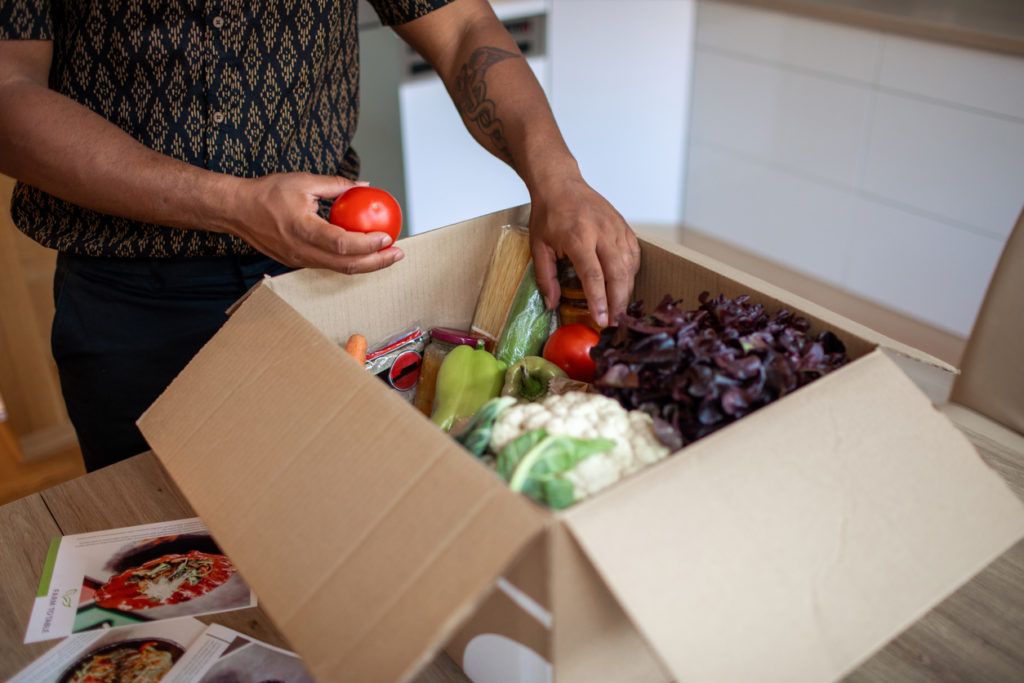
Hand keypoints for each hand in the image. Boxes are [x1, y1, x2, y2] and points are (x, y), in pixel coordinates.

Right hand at [225, 172, 402, 272]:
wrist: (237, 210)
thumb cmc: (267, 193)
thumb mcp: (304, 181)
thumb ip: (336, 185)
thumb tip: (363, 185)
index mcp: (303, 229)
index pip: (342, 244)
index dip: (368, 244)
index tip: (387, 237)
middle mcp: (302, 250)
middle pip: (346, 265)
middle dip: (377, 262)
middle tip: (398, 253)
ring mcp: (299, 260)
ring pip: (339, 269)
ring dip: (366, 264)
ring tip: (387, 256)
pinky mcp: (298, 262)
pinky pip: (329, 265)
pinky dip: (350, 261)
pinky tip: (364, 252)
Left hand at [529, 177, 640, 327]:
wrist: (561, 184)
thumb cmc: (549, 215)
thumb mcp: (538, 246)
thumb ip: (546, 277)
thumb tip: (551, 304)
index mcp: (579, 237)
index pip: (593, 275)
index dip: (599, 300)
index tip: (601, 320)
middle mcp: (602, 233)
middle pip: (617, 273)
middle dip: (618, 301)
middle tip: (615, 322)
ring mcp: (616, 229)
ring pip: (629, 266)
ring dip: (626, 291)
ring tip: (619, 310)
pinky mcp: (624, 228)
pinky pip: (633, 256)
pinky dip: (631, 274)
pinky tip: (624, 286)